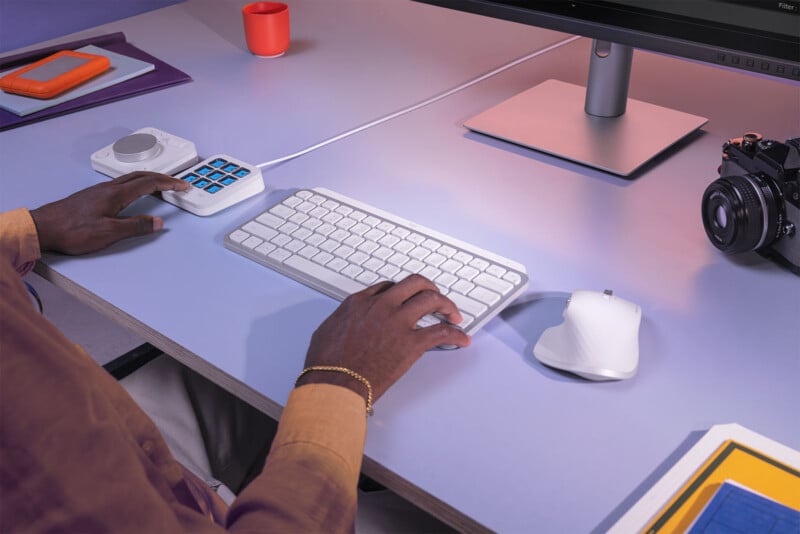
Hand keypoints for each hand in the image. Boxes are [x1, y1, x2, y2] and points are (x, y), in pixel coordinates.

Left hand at [30, 171, 188, 254]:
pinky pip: (121, 183)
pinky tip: (134, 191)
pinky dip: (135, 184)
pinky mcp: (93, 195)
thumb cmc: (72, 231)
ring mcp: (99, 190)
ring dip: (148, 179)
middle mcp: (108, 188)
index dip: (168, 184)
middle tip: (176, 182)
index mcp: (116, 194)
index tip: (182, 185)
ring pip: (130, 178)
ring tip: (160, 185)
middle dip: (162, 177)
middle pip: (141, 176)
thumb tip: (157, 222)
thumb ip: (135, 226)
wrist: (44, 227)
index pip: (149, 184)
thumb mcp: (109, 233)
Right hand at [298, 274, 470, 402]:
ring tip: (454, 314)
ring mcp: (398, 322)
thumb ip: (343, 320)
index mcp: (360, 302)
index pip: (389, 286)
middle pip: (414, 283)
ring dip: (447, 305)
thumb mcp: (327, 330)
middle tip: (437, 297)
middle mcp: (381, 306)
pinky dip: (456, 334)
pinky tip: (461, 339)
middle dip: (430, 288)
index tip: (409, 299)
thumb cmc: (327, 364)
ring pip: (432, 299)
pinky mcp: (411, 343)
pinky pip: (441, 332)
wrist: (334, 383)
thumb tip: (348, 324)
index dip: (403, 292)